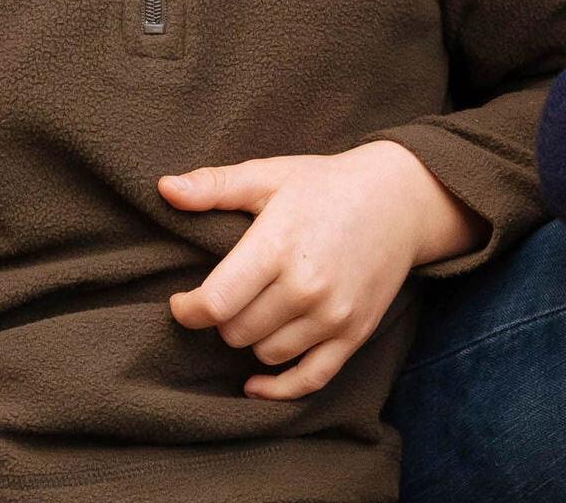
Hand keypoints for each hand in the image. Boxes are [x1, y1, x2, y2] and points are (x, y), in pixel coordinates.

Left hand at [161, 141, 477, 398]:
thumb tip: (163, 189)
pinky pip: (309, 380)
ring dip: (253, 339)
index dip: (187, 309)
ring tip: (259, 310)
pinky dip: (278, 388)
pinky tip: (256, 382)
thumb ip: (214, 186)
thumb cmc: (327, 185)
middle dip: (224, 319)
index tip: (183, 301)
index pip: (214, 303)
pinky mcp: (354, 333)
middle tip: (232, 295)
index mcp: (277, 247)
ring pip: (266, 355)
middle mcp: (306, 287)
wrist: (402, 198)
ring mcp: (333, 315)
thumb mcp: (270, 176)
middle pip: (236, 332)